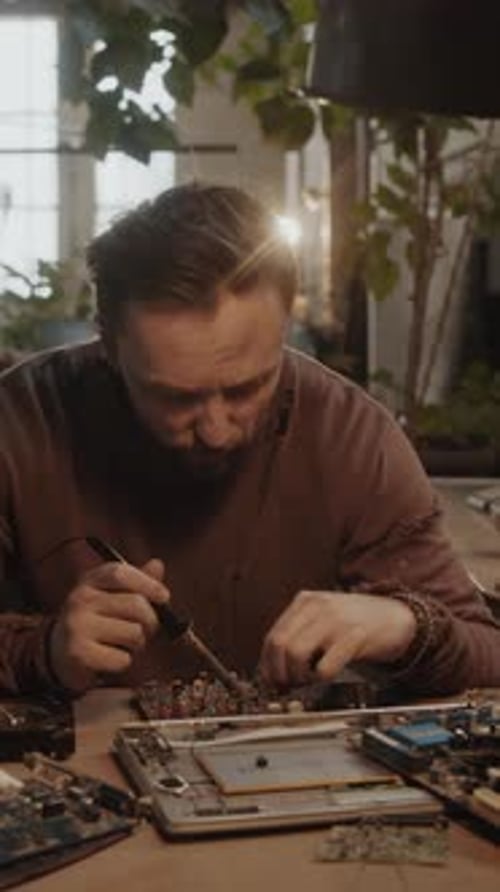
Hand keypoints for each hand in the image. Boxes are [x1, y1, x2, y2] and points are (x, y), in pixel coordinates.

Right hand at [49, 558, 169, 692]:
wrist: (58, 651)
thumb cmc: (95, 621)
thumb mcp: (111, 596)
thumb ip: (136, 582)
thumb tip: (157, 565)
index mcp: (90, 581)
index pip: (121, 573)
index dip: (148, 583)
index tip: (164, 597)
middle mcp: (81, 599)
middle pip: (136, 604)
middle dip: (150, 621)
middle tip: (145, 629)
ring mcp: (77, 625)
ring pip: (134, 633)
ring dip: (137, 644)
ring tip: (123, 644)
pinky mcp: (78, 653)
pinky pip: (123, 659)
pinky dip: (124, 662)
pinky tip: (110, 657)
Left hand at [258, 590, 416, 687]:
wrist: (397, 617)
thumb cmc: (358, 621)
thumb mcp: (324, 617)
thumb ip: (301, 633)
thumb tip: (274, 668)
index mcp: (306, 601)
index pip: (272, 636)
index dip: (268, 664)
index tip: (271, 681)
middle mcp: (318, 607)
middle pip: (280, 645)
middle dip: (279, 673)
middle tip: (289, 685)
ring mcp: (336, 620)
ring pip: (296, 654)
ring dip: (298, 676)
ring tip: (309, 679)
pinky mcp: (354, 637)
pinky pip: (325, 667)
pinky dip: (320, 678)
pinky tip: (327, 676)